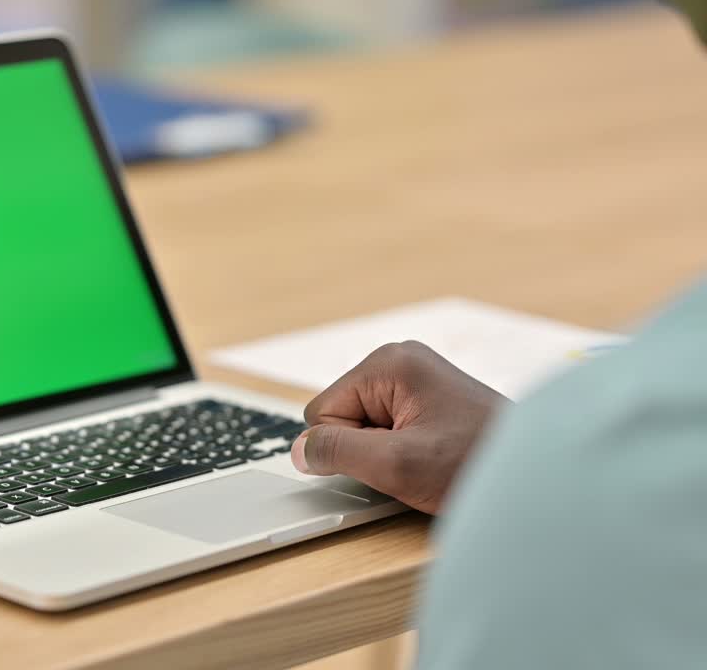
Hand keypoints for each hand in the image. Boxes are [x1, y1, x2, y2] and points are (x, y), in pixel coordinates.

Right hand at [291, 341, 506, 513]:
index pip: (322, 413)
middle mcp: (399, 361)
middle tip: (414, 461)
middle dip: (367, 449)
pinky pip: (387, 428)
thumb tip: (300, 451)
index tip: (393, 457)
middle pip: (342, 417)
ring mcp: (415, 378)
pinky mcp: (427, 398)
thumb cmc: (479, 463)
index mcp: (389, 363)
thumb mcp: (397, 465)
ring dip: (386, 453)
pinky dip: (401, 450)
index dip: (348, 449)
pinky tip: (432, 458)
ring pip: (363, 427)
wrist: (538, 476)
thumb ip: (338, 453)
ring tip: (429, 461)